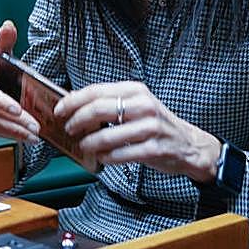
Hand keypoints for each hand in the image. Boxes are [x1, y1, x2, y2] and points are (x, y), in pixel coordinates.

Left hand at [55, 82, 220, 181]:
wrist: (189, 144)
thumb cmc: (156, 124)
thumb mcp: (136, 105)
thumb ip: (110, 102)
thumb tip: (74, 103)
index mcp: (135, 90)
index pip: (96, 91)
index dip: (73, 101)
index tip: (60, 110)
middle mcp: (144, 105)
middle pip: (99, 109)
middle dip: (77, 121)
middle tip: (69, 129)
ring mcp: (151, 127)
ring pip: (108, 135)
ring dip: (90, 143)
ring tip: (84, 146)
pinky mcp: (154, 149)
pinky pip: (121, 154)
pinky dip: (106, 157)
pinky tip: (101, 158)